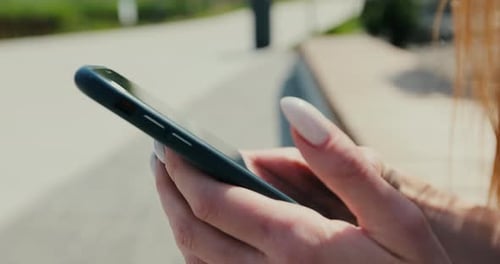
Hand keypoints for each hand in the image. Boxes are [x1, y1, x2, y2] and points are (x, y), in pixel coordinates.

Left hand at [151, 97, 450, 262]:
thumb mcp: (395, 214)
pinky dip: (195, 249)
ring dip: (176, 219)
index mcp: (296, 244)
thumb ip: (343, 163)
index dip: (183, 170)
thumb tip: (294, 111)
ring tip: (171, 186)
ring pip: (196, 259)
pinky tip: (200, 228)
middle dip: (169, 191)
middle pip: (193, 231)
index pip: (214, 201)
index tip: (166, 143)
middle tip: (158, 158)